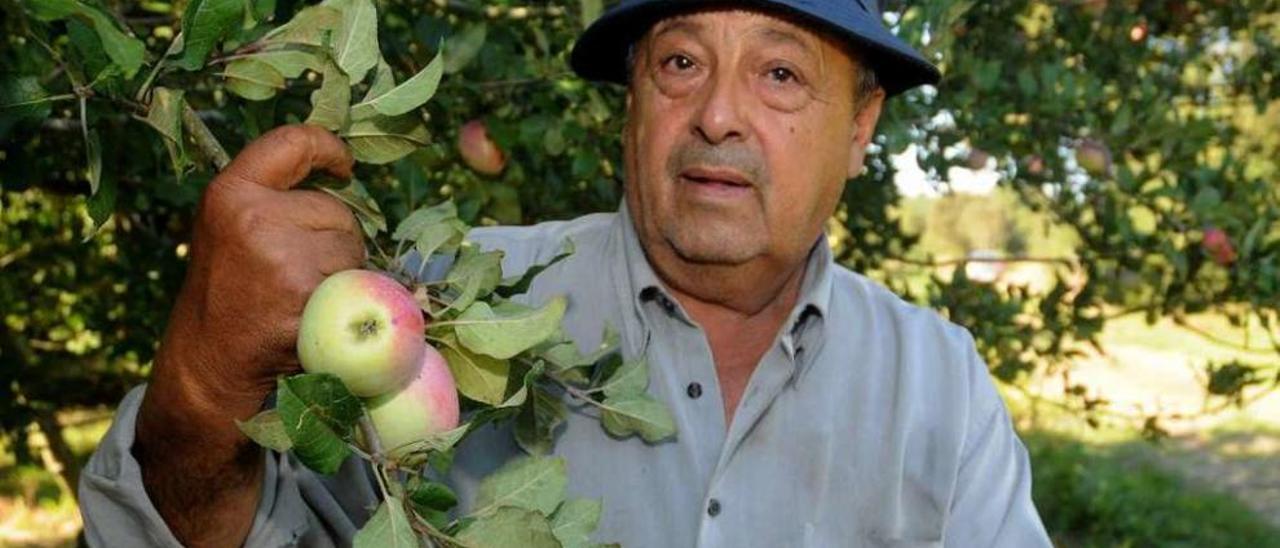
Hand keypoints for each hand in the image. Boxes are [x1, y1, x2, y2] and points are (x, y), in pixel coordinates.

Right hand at [147, 124, 365, 425]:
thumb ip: (274, 202)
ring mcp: (281, 256)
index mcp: (231, 193)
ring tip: (302, 297)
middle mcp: (253, 216)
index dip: (327, 148)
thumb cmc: (229, 298)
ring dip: (343, 273)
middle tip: (295, 277)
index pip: (292, 143)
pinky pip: (356, 283)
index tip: (344, 165)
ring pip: (351, 248)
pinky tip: (311, 317)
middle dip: (332, 240)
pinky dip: (347, 301)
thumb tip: (340, 179)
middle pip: (336, 210)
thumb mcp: (234, 232)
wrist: (210, 367)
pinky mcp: (306, 293)